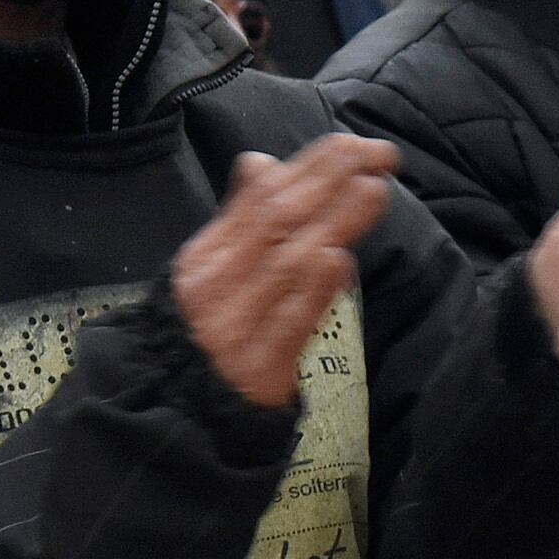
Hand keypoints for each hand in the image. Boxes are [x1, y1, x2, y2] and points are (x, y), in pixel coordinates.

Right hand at [173, 133, 388, 406]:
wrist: (180, 416)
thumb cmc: (210, 333)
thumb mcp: (214, 271)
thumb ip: (241, 220)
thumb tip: (262, 161)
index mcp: (204, 259)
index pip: (260, 198)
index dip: (310, 166)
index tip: (353, 143)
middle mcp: (216, 290)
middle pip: (276, 222)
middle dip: (330, 181)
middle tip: (378, 155)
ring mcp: (234, 332)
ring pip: (286, 266)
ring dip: (333, 224)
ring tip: (372, 191)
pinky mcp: (258, 373)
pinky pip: (287, 325)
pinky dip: (313, 291)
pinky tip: (338, 261)